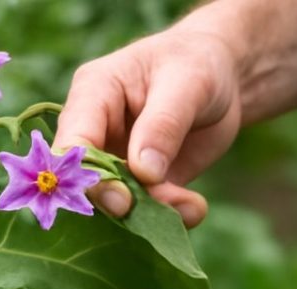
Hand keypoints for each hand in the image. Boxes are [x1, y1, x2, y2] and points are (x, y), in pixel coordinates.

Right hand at [55, 26, 243, 227]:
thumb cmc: (197, 64)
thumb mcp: (186, 84)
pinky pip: (148, 209)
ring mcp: (118, 161)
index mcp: (92, 95)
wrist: (224, 78)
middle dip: (119, 203)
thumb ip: (163, 125)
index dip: (88, 177)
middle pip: (87, 181)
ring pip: (118, 201)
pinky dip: (171, 214)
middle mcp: (97, 132)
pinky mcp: (143, 183)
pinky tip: (194, 207)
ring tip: (191, 206)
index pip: (72, 143)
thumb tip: (143, 172)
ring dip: (151, 214)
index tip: (120, 201)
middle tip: (155, 215)